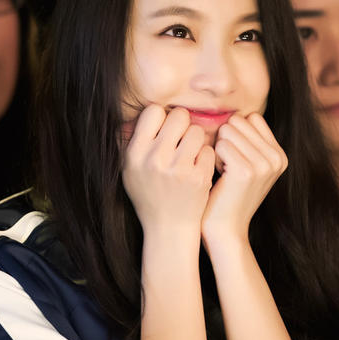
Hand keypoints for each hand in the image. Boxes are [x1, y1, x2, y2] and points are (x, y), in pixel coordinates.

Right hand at [122, 105, 214, 235]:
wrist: (168, 228)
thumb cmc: (148, 194)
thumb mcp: (129, 170)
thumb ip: (131, 140)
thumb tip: (139, 113)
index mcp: (135, 154)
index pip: (153, 111)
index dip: (161, 117)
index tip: (164, 129)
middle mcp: (155, 159)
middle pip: (179, 116)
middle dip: (182, 125)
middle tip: (181, 139)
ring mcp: (179, 169)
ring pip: (196, 131)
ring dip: (195, 140)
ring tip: (189, 154)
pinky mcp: (199, 178)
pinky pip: (209, 149)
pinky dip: (206, 157)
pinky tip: (198, 168)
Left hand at [201, 114, 286, 245]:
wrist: (224, 230)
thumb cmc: (227, 195)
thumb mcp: (246, 165)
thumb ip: (248, 139)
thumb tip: (232, 111)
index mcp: (280, 155)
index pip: (250, 118)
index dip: (234, 135)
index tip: (233, 161)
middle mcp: (277, 158)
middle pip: (238, 121)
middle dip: (225, 141)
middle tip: (226, 169)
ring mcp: (264, 165)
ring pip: (227, 130)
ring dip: (218, 150)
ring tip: (223, 174)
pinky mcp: (247, 171)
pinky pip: (220, 144)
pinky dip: (212, 158)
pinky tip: (219, 178)